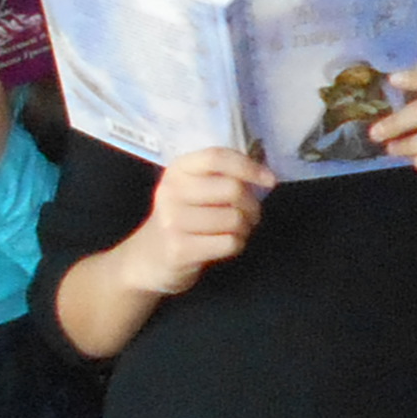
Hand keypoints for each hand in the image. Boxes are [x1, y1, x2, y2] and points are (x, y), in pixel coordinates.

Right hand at [127, 149, 270, 296]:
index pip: (217, 157)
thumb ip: (221, 177)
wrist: (146, 259)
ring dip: (245, 229)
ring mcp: (173, 221)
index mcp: (178, 170)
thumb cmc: (181, 220)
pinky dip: (236, 245)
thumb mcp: (192, 190)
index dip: (249, 166)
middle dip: (252, 206)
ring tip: (233, 232)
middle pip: (233, 189)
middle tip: (249, 216)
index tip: (270, 180)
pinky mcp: (180, 249)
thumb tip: (265, 174)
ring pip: (234, 219)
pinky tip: (224, 246)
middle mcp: (172, 191)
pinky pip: (229, 243)